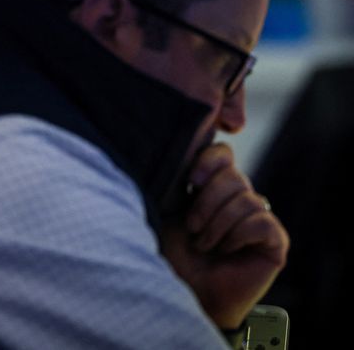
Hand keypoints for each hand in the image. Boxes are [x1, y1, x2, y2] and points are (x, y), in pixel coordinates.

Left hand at [160, 143, 288, 328]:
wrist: (188, 292)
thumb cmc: (175, 254)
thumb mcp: (168, 213)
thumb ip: (177, 183)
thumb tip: (179, 151)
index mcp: (212, 185)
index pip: (222, 153)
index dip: (209, 160)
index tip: (191, 181)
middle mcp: (239, 197)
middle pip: (233, 175)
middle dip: (207, 203)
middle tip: (193, 228)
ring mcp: (259, 217)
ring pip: (246, 199)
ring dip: (218, 225)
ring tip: (205, 245)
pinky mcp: (274, 239)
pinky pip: (261, 222)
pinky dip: (238, 236)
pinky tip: (227, 251)